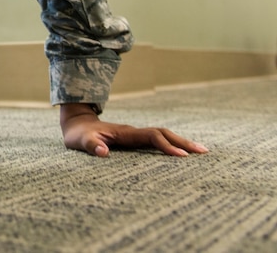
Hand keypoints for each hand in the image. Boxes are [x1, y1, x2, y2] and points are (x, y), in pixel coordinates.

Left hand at [60, 103, 208, 157]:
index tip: (182, 156)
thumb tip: (103, 152)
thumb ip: (91, 145)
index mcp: (125, 132)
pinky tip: (182, 153)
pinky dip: (172, 145)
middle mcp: (133, 132)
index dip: (166, 145)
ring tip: (201, 152)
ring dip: (181, 142)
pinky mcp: (135, 139)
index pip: (151, 137)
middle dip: (183, 142)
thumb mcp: (80, 141)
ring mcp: (135, 135)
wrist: (76, 123)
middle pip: (163, 133)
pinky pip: (157, 140)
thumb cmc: (78, 135)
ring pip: (163, 135)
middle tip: (204, 152)